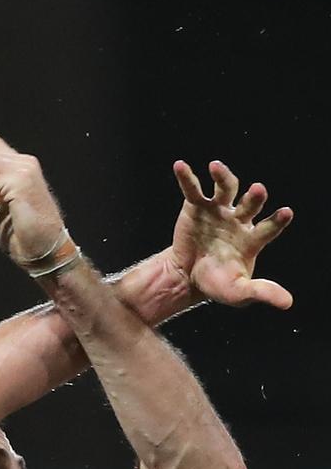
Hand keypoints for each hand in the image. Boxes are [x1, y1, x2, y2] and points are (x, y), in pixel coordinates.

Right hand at [170, 160, 292, 308]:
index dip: (277, 220)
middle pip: (250, 203)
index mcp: (252, 239)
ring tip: (216, 167)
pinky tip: (180, 165)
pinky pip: (192, 189)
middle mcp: (239, 220)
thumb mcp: (239, 292)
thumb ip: (261, 292)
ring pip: (225, 188)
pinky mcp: (196, 207)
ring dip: (223, 176)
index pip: (269, 227)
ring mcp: (218, 211)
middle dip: (254, 197)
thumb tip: (288, 303)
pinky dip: (186, 177)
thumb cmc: (218, 283)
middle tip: (257, 190)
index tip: (286, 211)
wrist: (187, 277)